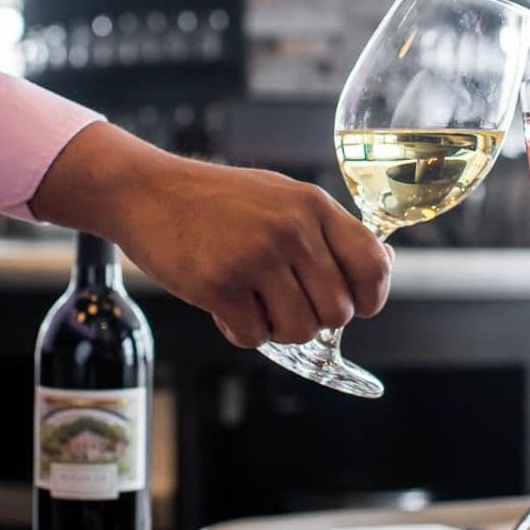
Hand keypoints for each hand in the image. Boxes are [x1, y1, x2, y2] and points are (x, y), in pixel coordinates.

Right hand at [31, 123, 393, 347]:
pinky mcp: (217, 283)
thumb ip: (328, 233)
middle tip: (285, 301)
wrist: (147, 191)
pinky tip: (227, 306)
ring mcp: (254, 256)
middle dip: (314, 319)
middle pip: (337, 312)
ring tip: (255, 302)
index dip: (371, 297)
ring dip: (278, 329)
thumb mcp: (285, 198)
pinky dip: (242, 332)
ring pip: (300, 331)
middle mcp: (290, 229)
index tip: (357, 306)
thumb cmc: (220, 202)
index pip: (372, 264)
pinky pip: (254, 337)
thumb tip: (381, 268)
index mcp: (313, 205)